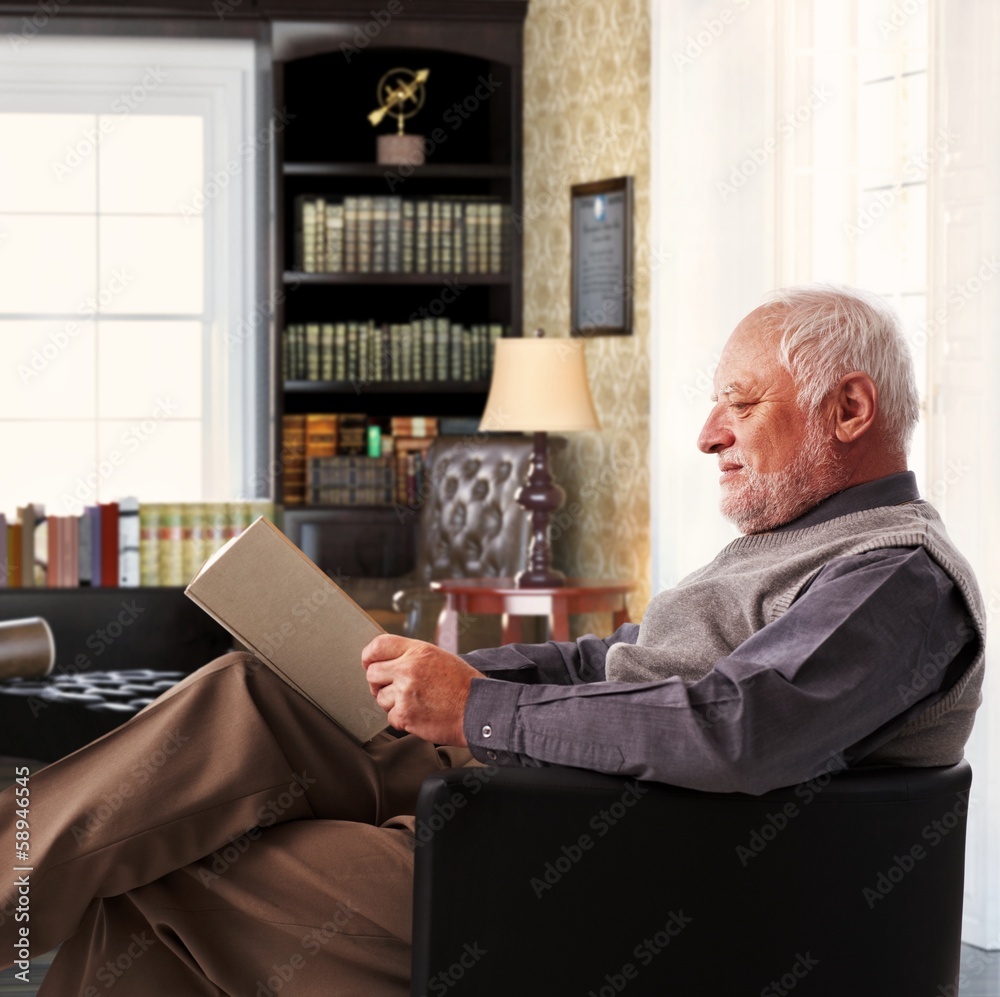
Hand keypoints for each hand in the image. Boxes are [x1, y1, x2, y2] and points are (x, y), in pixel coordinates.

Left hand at [361, 635, 482, 745]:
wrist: (479, 710)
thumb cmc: (463, 686)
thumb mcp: (440, 658)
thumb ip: (413, 657)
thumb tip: (388, 661)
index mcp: (418, 651)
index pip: (378, 645)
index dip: (369, 656)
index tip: (369, 663)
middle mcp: (409, 668)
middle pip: (372, 673)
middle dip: (379, 683)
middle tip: (392, 689)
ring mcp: (406, 692)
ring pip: (380, 698)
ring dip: (393, 703)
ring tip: (416, 703)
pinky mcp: (406, 714)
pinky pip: (390, 718)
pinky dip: (402, 720)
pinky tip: (420, 715)